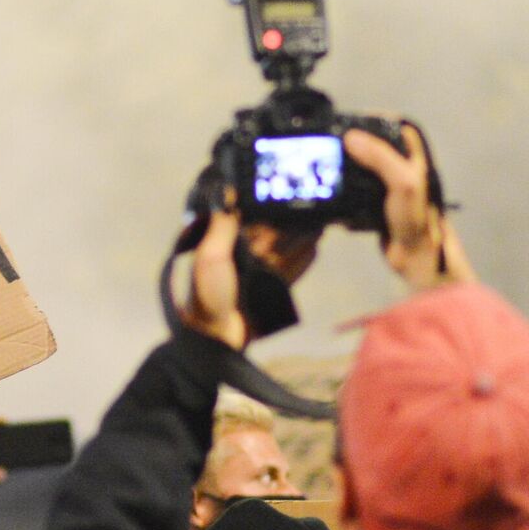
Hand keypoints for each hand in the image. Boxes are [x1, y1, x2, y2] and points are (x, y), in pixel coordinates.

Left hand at [180, 195, 319, 350]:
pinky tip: (314, 251)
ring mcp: (254, 274)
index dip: (265, 206)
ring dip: (301, 239)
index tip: (284, 190)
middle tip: (313, 205)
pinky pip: (288, 273)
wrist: (215, 339)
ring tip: (320, 224)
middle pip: (270, 233)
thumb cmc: (208, 297)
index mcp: (223, 244)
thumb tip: (226, 191)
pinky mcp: (265, 291)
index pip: (247, 219)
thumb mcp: (211, 257)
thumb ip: (221, 226)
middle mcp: (239, 256)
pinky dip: (301, 262)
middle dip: (289, 221)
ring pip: (282, 251)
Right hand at [342, 124, 473, 292]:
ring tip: (323, 169)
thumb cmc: (415, 215)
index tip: (342, 124)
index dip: (366, 121)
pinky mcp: (375, 201)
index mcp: (411, 152)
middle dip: (349, 147)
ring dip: (344, 170)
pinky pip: (355, 189)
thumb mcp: (402, 181)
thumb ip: (380, 156)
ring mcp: (387, 183)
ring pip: (360, 167)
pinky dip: (344, 190)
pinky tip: (332, 193)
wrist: (416, 254)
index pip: (387, 125)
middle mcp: (400, 163)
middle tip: (326, 148)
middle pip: (370, 145)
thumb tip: (351, 137)